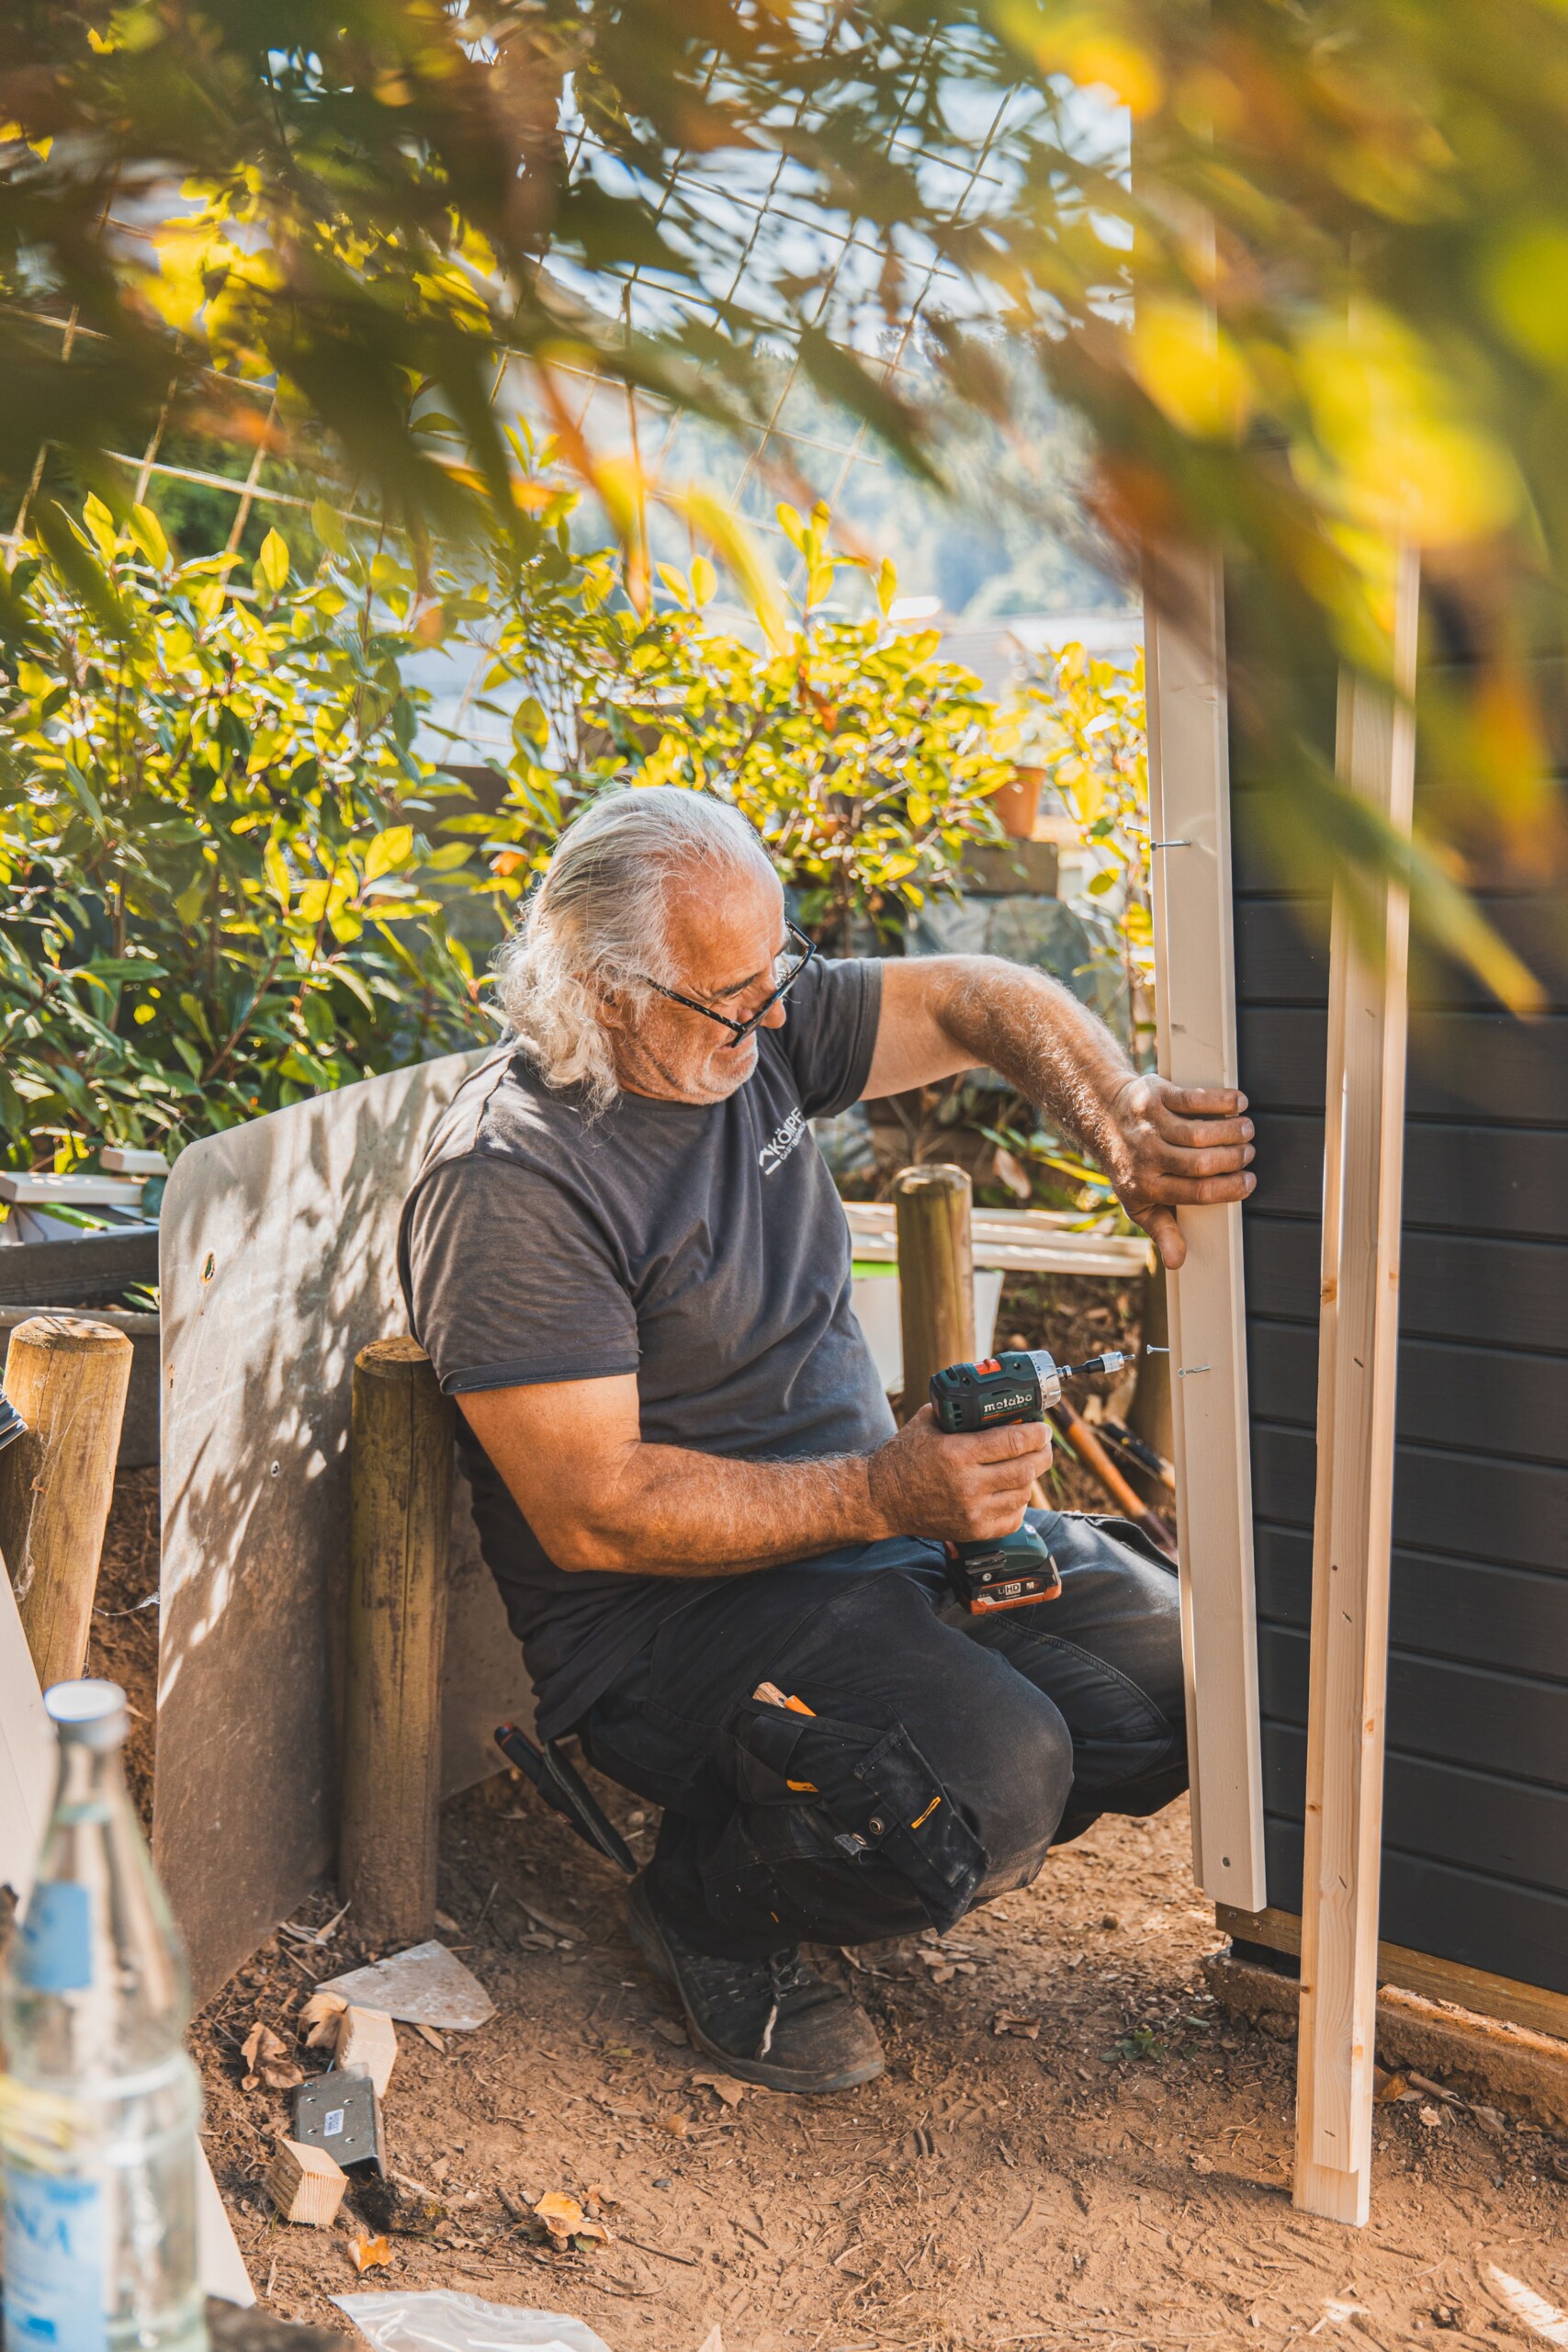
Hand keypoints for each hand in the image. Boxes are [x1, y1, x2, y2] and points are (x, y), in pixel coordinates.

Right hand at [866, 1405, 1050, 1543]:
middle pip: (1025, 1469)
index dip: (1036, 1434)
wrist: (882, 1499)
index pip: (1013, 1442)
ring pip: (1023, 1494)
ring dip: (1029, 1477)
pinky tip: (1012, 1491)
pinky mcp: (973, 1531)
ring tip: (1024, 1466)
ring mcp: (972, 1512)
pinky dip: (1019, 1503)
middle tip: (1043, 1445)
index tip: (1043, 1428)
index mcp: (957, 1454)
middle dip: (1042, 1454)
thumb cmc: (903, 1457)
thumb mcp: (928, 1422)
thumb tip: (994, 1404)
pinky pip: (1014, 1519)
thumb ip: (960, 1411)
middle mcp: (968, 1485)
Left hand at [1101, 1075, 1254, 1269]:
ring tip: (1247, 1130)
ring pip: (1199, 1132)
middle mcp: (1147, 1157)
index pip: (1197, 1192)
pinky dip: (1221, 1100)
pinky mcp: (1155, 1096)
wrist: (1102, 1116)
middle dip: (1234, 1158)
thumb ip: (1162, 1231)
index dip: (1230, 1188)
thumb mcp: (1140, 1203)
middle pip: (1201, 1163)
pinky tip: (1238, 1102)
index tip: (1249, 1181)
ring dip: (1231, 1131)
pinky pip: (1193, 1099)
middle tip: (1248, 1153)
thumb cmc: (1130, 1165)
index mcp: (1147, 1187)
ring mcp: (1150, 1126)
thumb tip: (1177, 1262)